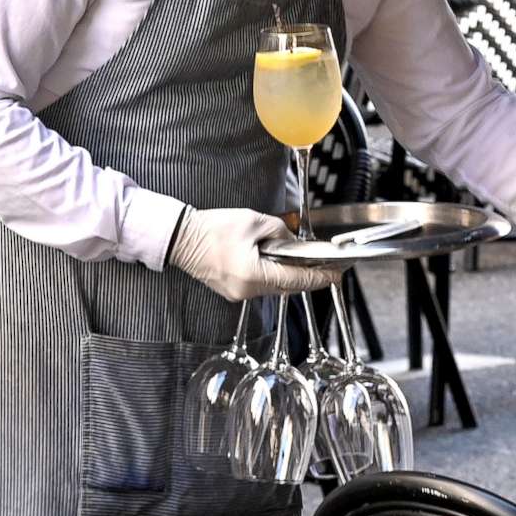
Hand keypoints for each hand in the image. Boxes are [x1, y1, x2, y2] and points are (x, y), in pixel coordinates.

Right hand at [168, 206, 340, 301]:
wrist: (180, 237)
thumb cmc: (211, 228)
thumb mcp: (253, 221)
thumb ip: (279, 231)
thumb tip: (291, 241)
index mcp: (253, 275)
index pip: (296, 281)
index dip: (319, 278)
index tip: (336, 275)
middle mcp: (247, 290)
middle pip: (287, 286)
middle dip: (305, 275)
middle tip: (323, 266)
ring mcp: (238, 293)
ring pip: (273, 286)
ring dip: (287, 273)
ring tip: (300, 259)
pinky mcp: (232, 289)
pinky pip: (259, 284)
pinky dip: (271, 273)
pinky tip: (275, 261)